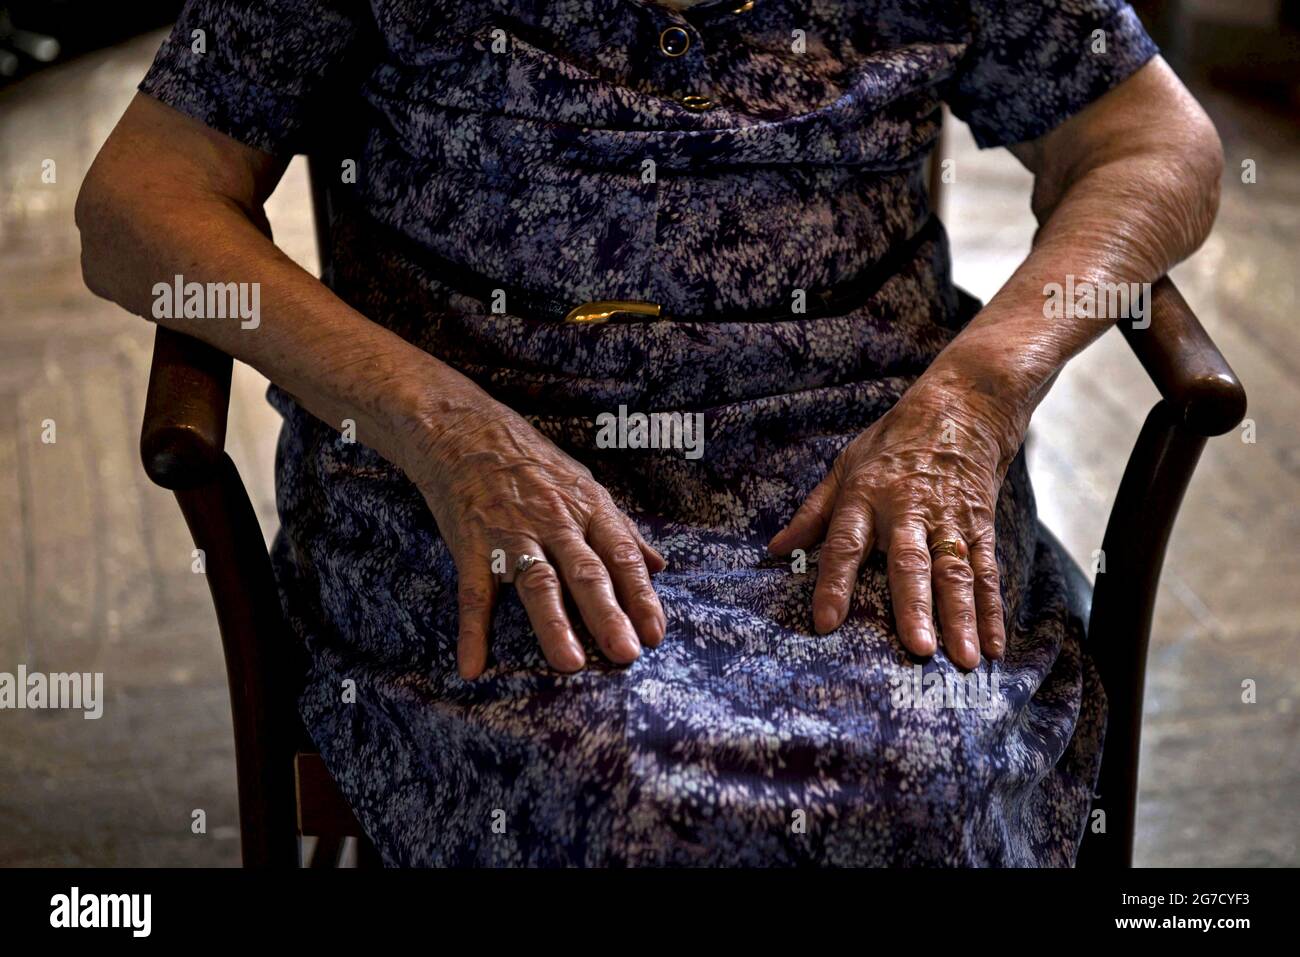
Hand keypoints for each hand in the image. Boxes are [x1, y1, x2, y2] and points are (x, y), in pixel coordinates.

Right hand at [403, 403, 666, 678]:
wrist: (464, 430)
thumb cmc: (531, 462)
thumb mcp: (584, 485)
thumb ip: (622, 529)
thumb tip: (661, 566)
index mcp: (588, 508)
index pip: (622, 555)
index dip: (641, 595)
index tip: (656, 633)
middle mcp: (555, 522)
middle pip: (586, 572)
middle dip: (608, 614)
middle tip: (627, 654)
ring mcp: (511, 534)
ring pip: (538, 583)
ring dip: (554, 624)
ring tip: (570, 663)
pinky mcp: (471, 545)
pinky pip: (473, 593)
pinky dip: (473, 631)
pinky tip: (473, 664)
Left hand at [768, 370, 1028, 668]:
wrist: (961, 408)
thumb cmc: (893, 443)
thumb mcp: (845, 466)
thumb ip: (812, 513)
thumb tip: (776, 550)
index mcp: (866, 497)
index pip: (844, 544)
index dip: (834, 584)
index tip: (826, 623)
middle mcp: (908, 510)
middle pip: (910, 563)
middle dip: (914, 607)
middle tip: (917, 648)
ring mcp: (949, 520)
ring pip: (955, 573)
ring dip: (961, 618)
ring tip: (965, 659)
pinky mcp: (980, 526)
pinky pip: (987, 571)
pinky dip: (992, 610)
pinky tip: (994, 645)